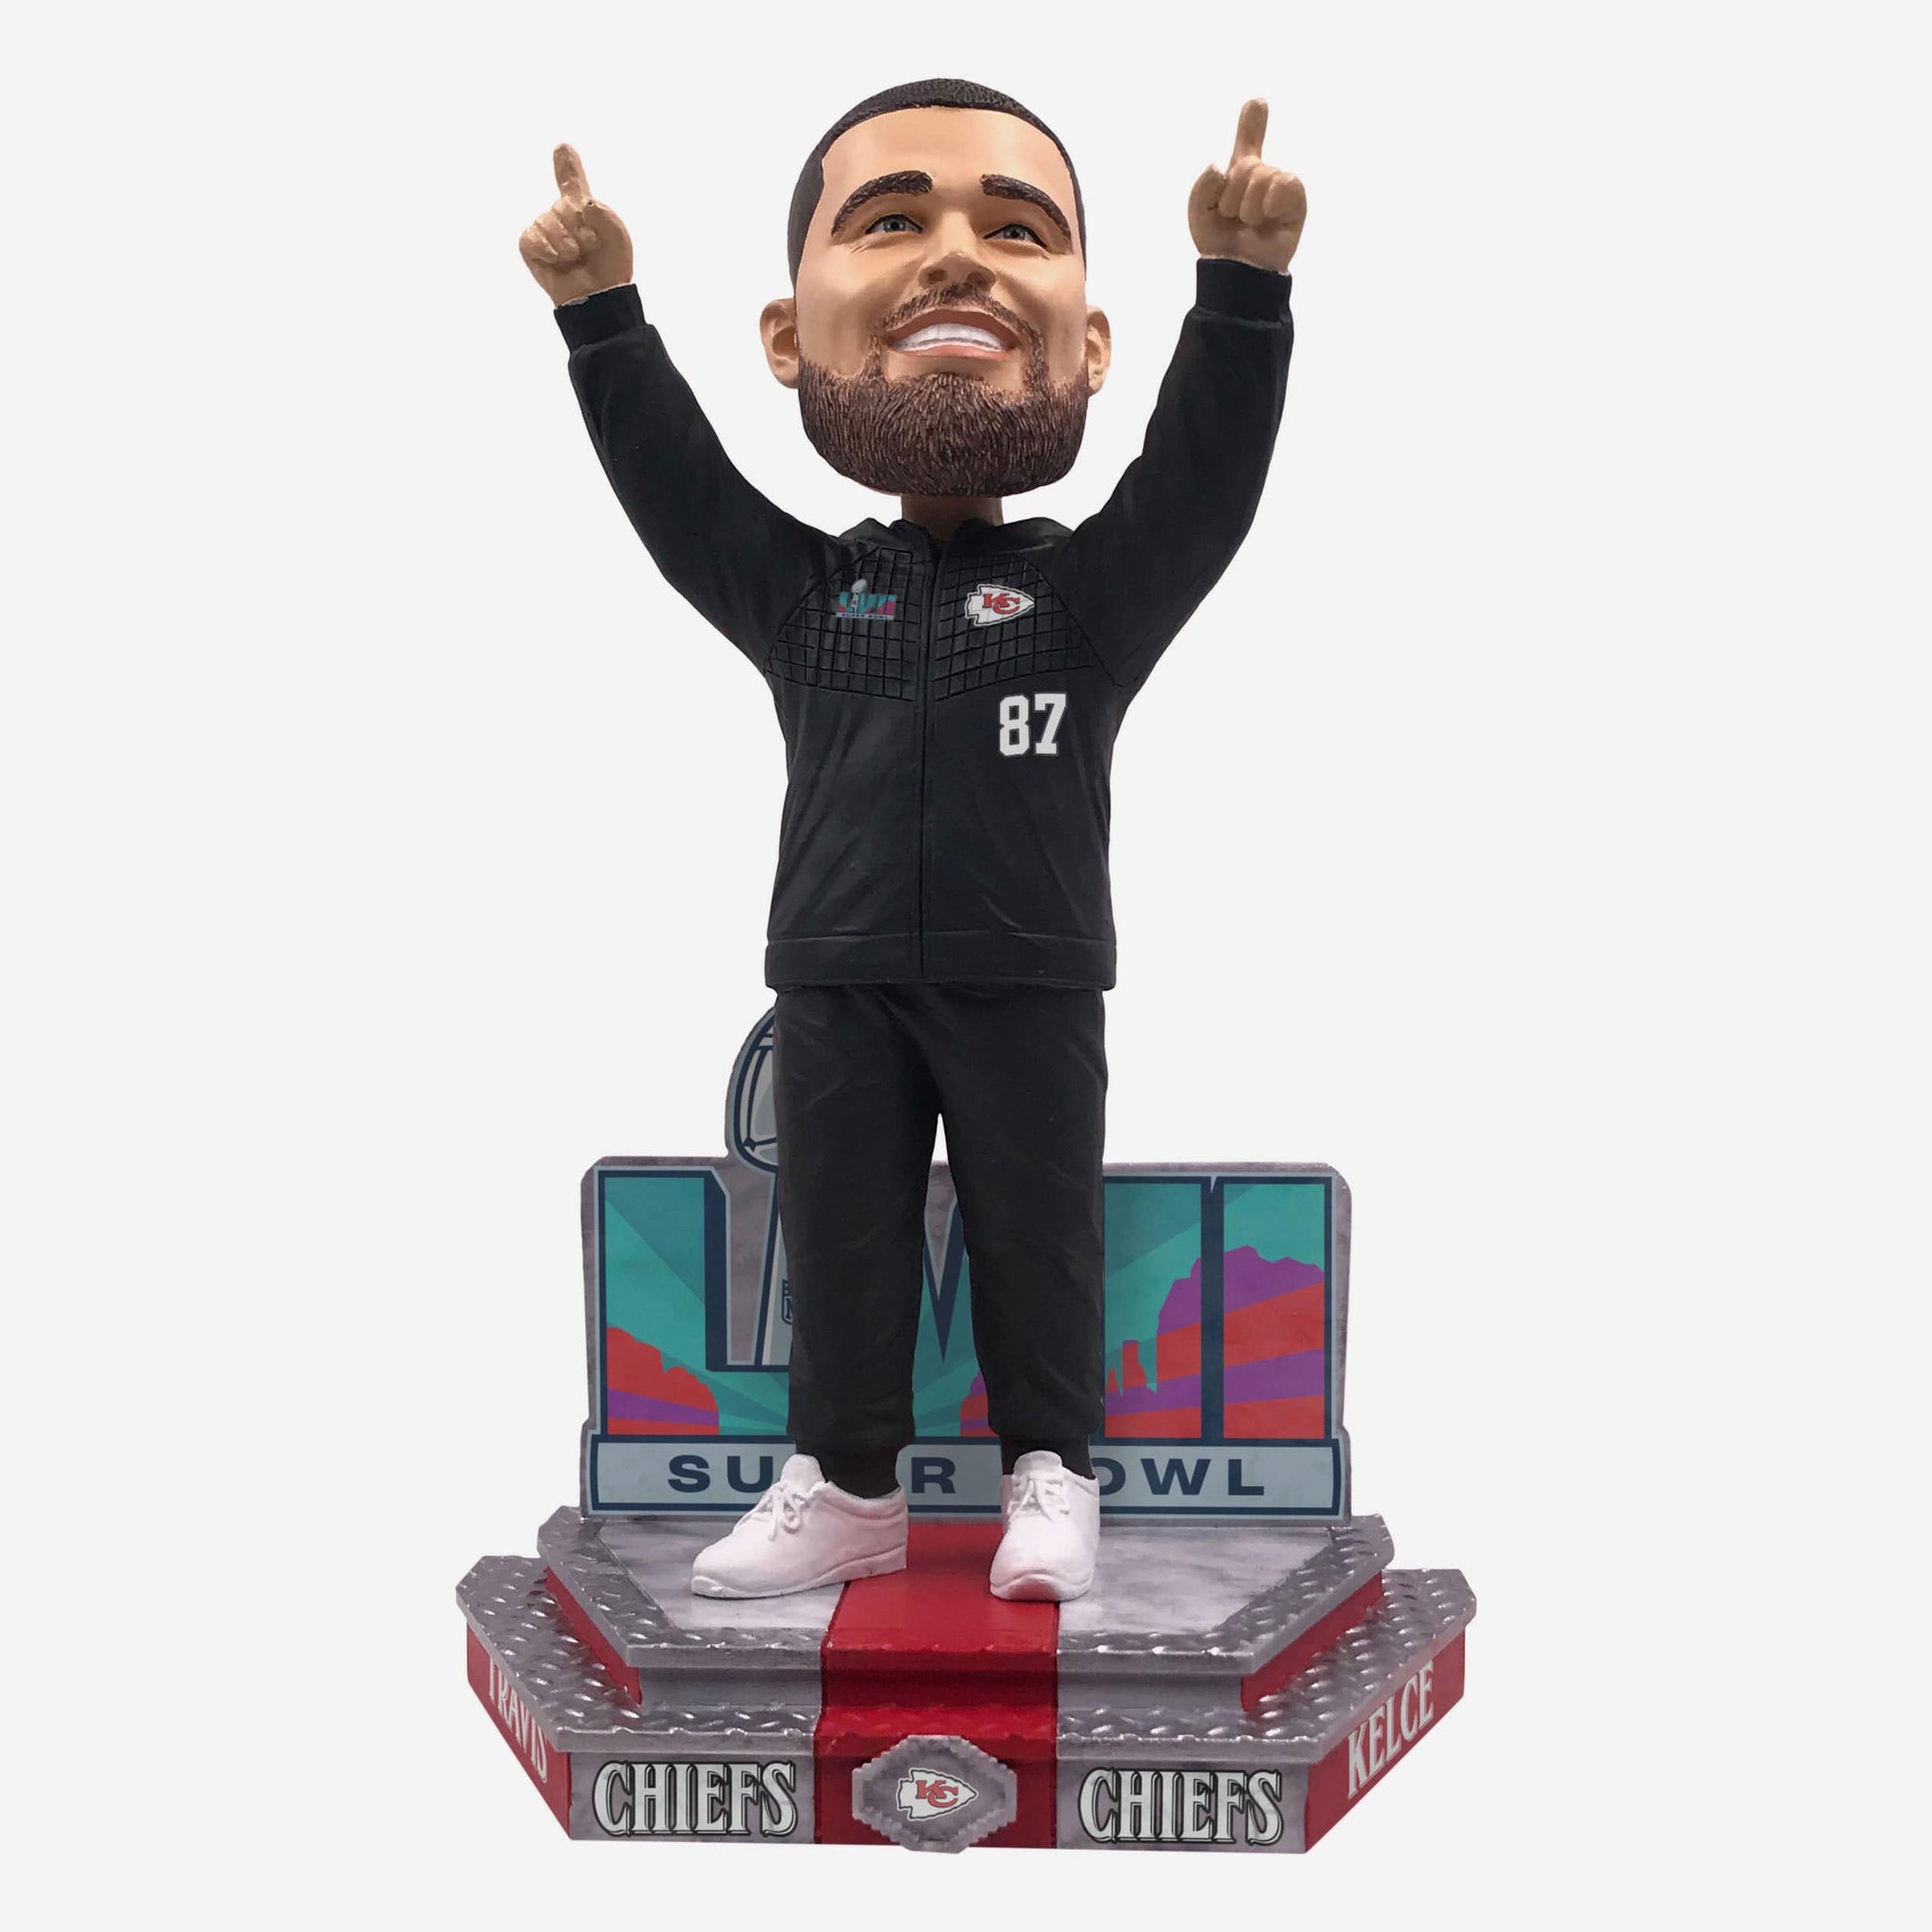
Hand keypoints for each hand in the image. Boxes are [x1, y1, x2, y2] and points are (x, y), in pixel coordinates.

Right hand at [518, 143, 634, 303]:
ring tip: (576, 257)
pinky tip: (559, 259)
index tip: (563, 148)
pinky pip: (533, 236)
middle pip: (564, 205)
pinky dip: (548, 249)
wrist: (598, 297)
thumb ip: (603, 213)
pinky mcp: (530, 245)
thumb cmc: (609, 267)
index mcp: (583, 209)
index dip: (567, 165)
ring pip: (548, 221)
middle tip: (590, 248)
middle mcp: (561, 215)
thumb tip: (582, 206)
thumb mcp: (617, 237)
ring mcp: (544, 229)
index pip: (572, 181)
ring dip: (567, 243)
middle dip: (580, 228)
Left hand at [1188, 100, 1305, 274]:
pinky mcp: (1296, 201)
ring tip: (1250, 224)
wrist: (1237, 272)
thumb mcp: (1200, 214)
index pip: (1247, 143)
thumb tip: (1219, 167)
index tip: (1257, 101)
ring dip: (1248, 205)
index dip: (1252, 123)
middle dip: (1232, 194)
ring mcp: (1280, 188)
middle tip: (1233, 218)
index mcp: (1238, 177)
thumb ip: (1202, 187)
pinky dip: (1271, 200)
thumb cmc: (1219, 244)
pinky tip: (1267, 217)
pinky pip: (1286, 183)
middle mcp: (1262, 178)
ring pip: (1263, 175)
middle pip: (1245, 165)